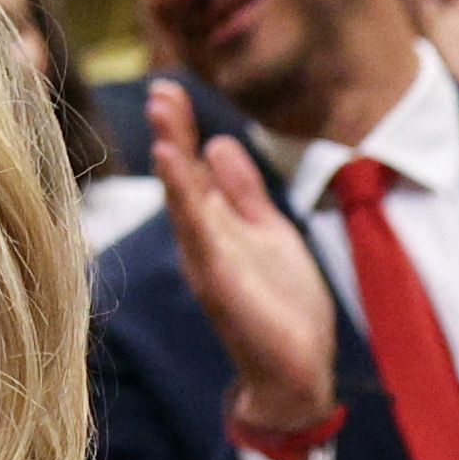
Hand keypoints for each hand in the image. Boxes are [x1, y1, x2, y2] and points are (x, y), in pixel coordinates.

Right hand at [150, 85, 338, 438]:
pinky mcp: (217, 278)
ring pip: (184, 197)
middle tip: (162, 89)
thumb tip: (220, 142)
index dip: (183, 130)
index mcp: (217, 226)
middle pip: (183, 177)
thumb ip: (244, 192)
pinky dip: (183, 194)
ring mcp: (207, 258)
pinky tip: (171, 163)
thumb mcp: (269, 233)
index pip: (196, 169)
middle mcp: (204, 239)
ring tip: (163, 114)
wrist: (296, 370)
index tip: (172, 90)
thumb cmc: (282, 307)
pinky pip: (197, 229)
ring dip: (172, 154)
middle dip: (172, 132)